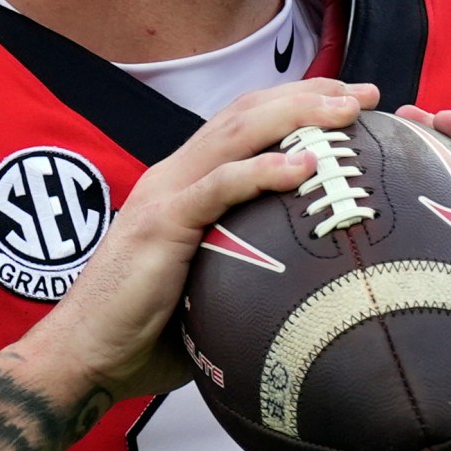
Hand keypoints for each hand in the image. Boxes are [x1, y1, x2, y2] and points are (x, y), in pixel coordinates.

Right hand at [29, 80, 381, 401]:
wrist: (84, 355)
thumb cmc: (145, 333)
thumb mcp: (210, 288)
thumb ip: (247, 271)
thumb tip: (309, 293)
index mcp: (186, 183)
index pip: (247, 123)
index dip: (298, 103)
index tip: (350, 103)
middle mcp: (175, 175)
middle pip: (249, 113)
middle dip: (311, 96)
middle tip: (365, 95)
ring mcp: (166, 194)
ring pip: (237, 133)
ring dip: (297, 115)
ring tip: (347, 111)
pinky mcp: (162, 224)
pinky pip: (218, 187)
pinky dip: (262, 170)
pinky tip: (304, 167)